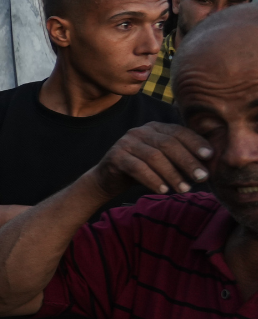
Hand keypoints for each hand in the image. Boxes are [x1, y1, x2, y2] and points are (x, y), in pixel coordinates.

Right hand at [93, 121, 211, 197]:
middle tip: (201, 177)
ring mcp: (125, 142)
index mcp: (155, 127)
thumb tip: (210, 165)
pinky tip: (163, 190)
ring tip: (184, 189)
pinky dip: (153, 180)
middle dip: (187, 161)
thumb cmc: (143, 170)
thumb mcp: (164, 160)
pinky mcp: (115, 156)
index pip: (178, 131)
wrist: (108, 178)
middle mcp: (139, 131)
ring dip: (172, 174)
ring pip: (154, 156)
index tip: (210, 156)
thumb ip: (181, 158)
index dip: (195, 142)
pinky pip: (137, 168)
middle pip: (168, 144)